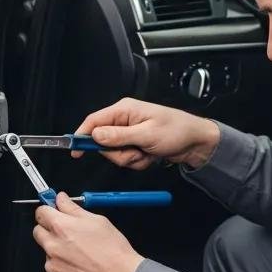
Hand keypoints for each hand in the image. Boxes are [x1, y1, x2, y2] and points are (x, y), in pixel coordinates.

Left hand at [33, 193, 143, 271]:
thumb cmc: (113, 251)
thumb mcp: (97, 221)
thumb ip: (73, 208)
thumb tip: (61, 199)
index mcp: (61, 227)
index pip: (41, 212)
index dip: (49, 211)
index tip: (54, 213)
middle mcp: (53, 246)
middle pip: (38, 232)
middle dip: (49, 230)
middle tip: (68, 234)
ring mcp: (52, 266)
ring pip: (47, 253)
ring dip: (57, 251)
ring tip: (80, 255)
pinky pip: (53, 271)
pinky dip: (62, 269)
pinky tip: (79, 268)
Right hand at [72, 97, 219, 169]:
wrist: (196, 142)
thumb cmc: (177, 130)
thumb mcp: (146, 134)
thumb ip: (119, 136)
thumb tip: (96, 135)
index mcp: (124, 110)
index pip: (93, 121)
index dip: (81, 135)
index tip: (76, 150)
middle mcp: (124, 120)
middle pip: (103, 142)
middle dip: (118, 153)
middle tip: (136, 151)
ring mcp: (129, 132)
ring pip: (115, 153)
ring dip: (130, 159)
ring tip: (147, 152)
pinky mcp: (135, 143)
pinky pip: (126, 158)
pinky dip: (138, 161)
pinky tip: (150, 155)